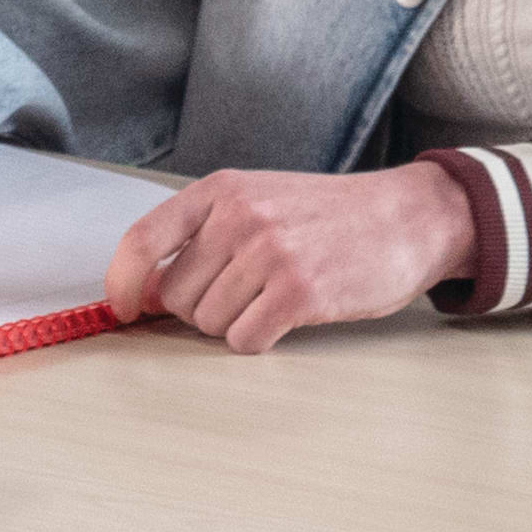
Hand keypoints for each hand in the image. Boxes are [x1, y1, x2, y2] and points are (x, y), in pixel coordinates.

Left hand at [104, 155, 495, 356]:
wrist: (409, 217)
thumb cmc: (329, 216)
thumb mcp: (260, 200)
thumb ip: (202, 237)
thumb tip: (148, 293)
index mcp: (221, 190)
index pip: (142, 240)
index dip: (122, 283)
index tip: (122, 309)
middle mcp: (240, 217)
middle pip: (179, 297)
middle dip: (204, 307)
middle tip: (250, 291)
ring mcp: (269, 254)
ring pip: (210, 324)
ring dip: (237, 323)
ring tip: (276, 296)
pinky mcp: (299, 292)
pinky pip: (245, 340)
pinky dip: (260, 340)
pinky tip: (289, 317)